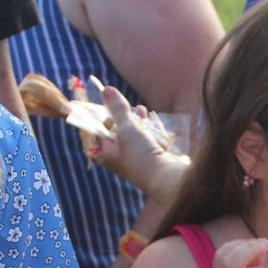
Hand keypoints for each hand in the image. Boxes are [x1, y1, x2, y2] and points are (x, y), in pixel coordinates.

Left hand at [87, 85, 189, 205]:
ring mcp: (138, 159)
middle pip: (120, 131)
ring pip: (136, 135)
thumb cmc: (140, 155)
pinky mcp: (153, 159)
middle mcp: (121, 158)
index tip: (111, 102)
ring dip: (139, 122)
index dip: (106, 115)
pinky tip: (154, 122)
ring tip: (143, 110)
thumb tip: (106, 89)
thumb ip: (117, 109)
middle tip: (130, 107)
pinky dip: (151, 131)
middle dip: (126, 116)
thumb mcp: (126, 128)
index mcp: (108, 153)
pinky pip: (150, 141)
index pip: (101, 130)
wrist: (166, 179)